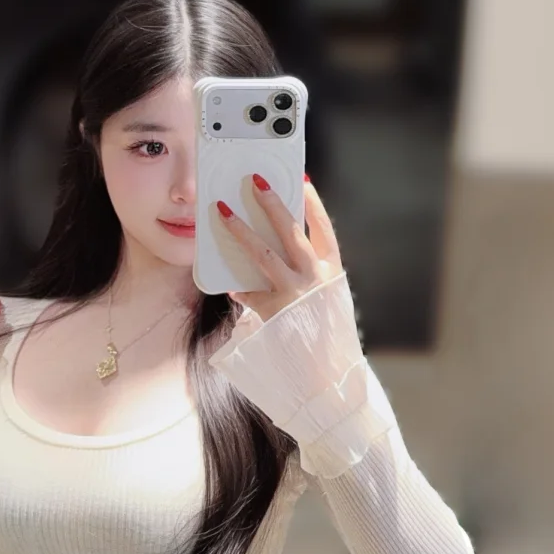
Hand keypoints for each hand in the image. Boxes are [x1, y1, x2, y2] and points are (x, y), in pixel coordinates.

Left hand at [215, 177, 343, 322]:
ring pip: (263, 254)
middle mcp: (314, 278)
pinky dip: (239, 289)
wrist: (327, 373)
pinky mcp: (273, 313)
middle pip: (291, 232)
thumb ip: (311, 274)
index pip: (324, 229)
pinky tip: (229, 286)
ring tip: (223, 211)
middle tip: (255, 181)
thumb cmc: (326, 332)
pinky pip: (249, 294)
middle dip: (272, 204)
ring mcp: (293, 294)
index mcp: (331, 271)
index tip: (301, 181)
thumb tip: (282, 249)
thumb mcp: (328, 297)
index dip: (313, 204)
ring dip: (241, 230)